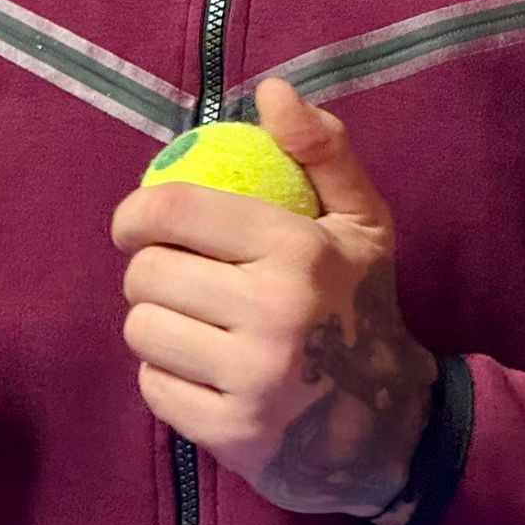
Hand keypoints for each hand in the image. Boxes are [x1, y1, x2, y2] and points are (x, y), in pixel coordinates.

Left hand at [110, 78, 436, 516]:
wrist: (388, 427)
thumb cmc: (363, 306)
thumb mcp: (361, 219)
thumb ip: (320, 148)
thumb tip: (270, 89)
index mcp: (299, 250)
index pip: (176, 211)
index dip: (136, 211)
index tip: (136, 221)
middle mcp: (273, 314)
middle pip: (146, 273)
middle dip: (148, 267)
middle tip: (174, 274)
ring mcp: (251, 381)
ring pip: (142, 329)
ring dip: (154, 321)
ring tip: (189, 320)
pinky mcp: (230, 434)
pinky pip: (152, 387)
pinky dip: (165, 374)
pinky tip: (201, 367)